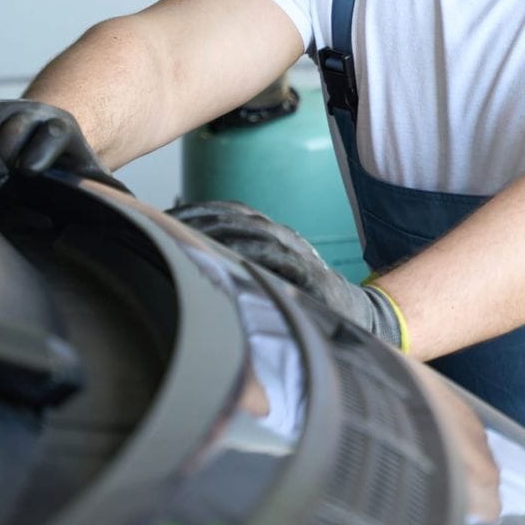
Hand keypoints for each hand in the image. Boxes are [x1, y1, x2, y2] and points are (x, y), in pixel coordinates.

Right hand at [0, 99, 127, 191]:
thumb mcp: (86, 179)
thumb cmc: (65, 169)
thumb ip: (101, 191)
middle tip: (3, 179)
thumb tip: (121, 205)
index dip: (41, 150)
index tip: (29, 170)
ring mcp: (9, 107)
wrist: (42, 142)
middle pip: (15, 128)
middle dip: (6, 156)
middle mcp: (37, 112)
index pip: (54, 132)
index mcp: (65, 128)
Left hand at [166, 200, 405, 349]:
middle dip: (201, 217)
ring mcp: (297, 254)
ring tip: (189, 236)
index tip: (168, 213)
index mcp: (273, 235)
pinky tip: (230, 256)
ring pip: (255, 232)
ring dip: (221, 232)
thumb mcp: (270, 276)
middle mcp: (285, 238)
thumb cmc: (305, 299)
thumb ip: (240, 265)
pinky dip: (255, 254)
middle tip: (169, 222)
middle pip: (238, 217)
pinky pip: (279, 258)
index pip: (232, 211)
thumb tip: (192, 261)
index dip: (200, 209)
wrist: (356, 315)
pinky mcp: (308, 274)